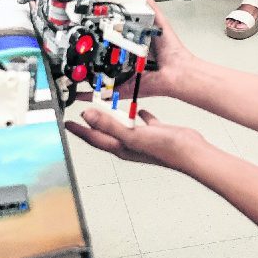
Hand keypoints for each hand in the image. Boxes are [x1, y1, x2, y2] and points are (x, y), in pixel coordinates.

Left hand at [65, 107, 206, 169]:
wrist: (190, 153)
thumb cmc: (164, 149)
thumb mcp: (132, 134)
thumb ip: (109, 125)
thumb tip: (87, 115)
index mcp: (120, 146)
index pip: (93, 137)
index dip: (78, 130)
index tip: (67, 123)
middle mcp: (128, 144)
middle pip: (105, 131)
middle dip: (93, 122)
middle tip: (82, 111)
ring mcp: (142, 139)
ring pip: (123, 125)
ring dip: (114, 116)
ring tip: (106, 105)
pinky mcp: (155, 133)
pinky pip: (143, 122)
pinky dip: (138, 115)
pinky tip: (140, 108)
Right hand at [74, 0, 195, 103]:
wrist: (177, 72)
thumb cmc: (171, 51)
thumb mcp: (158, 23)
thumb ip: (148, 6)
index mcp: (130, 44)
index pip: (109, 38)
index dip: (98, 34)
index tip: (86, 29)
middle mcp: (123, 60)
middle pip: (100, 56)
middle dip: (88, 53)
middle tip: (79, 49)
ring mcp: (121, 75)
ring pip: (98, 74)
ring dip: (86, 74)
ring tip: (74, 69)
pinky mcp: (122, 88)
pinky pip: (104, 93)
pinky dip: (89, 95)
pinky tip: (78, 94)